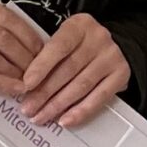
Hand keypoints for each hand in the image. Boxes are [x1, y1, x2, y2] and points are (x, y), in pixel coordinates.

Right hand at [0, 0, 39, 93]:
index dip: (27, 34)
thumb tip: (21, 39)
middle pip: (2, 37)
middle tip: (38, 71)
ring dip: (15, 71)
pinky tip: (13, 90)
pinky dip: (0, 83)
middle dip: (26, 56)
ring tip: (28, 83)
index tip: (41, 49)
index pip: (4, 16)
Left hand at [17, 13, 132, 128]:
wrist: (114, 46)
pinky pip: (99, 98)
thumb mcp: (63, 38)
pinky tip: (65, 120)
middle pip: (68, 69)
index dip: (41, 67)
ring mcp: (112, 57)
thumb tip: (26, 85)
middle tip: (28, 108)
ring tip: (41, 116)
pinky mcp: (121, 75)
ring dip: (58, 105)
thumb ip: (47, 54)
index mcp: (79, 25)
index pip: (58, 47)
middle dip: (45, 92)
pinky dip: (81, 111)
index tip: (26, 84)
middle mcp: (98, 39)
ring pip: (81, 86)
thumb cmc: (79, 44)